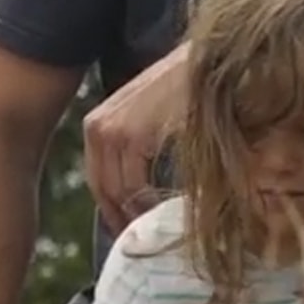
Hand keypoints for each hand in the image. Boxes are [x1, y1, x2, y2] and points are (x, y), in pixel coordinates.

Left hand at [82, 44, 189, 229]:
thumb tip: (135, 193)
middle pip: (104, 191)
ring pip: (121, 192)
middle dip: (122, 218)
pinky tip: (167, 212)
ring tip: (161, 230)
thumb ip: (135, 147)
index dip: (112, 210)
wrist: (206, 62)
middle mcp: (98, 129)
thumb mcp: (148, 117)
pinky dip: (150, 203)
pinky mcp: (135, 137)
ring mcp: (114, 132)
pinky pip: (136, 185)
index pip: (97, 181)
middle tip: (144, 242)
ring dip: (139, 215)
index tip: (129, 232)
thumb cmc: (185, 90)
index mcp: (96, 125)